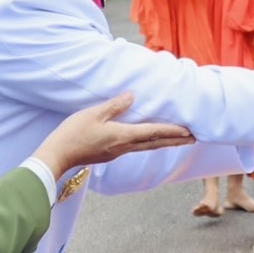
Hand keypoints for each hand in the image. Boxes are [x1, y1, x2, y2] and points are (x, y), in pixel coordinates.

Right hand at [33, 93, 195, 176]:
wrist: (58, 155)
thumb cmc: (73, 133)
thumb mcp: (93, 114)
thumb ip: (114, 105)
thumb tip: (132, 96)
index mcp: (122, 136)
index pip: (153, 132)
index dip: (173, 131)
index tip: (190, 131)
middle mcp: (124, 146)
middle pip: (156, 143)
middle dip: (176, 140)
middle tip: (194, 138)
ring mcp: (118, 152)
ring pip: (147, 147)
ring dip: (165, 143)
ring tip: (179, 140)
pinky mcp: (111, 153)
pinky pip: (136, 147)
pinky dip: (150, 143)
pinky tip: (150, 140)